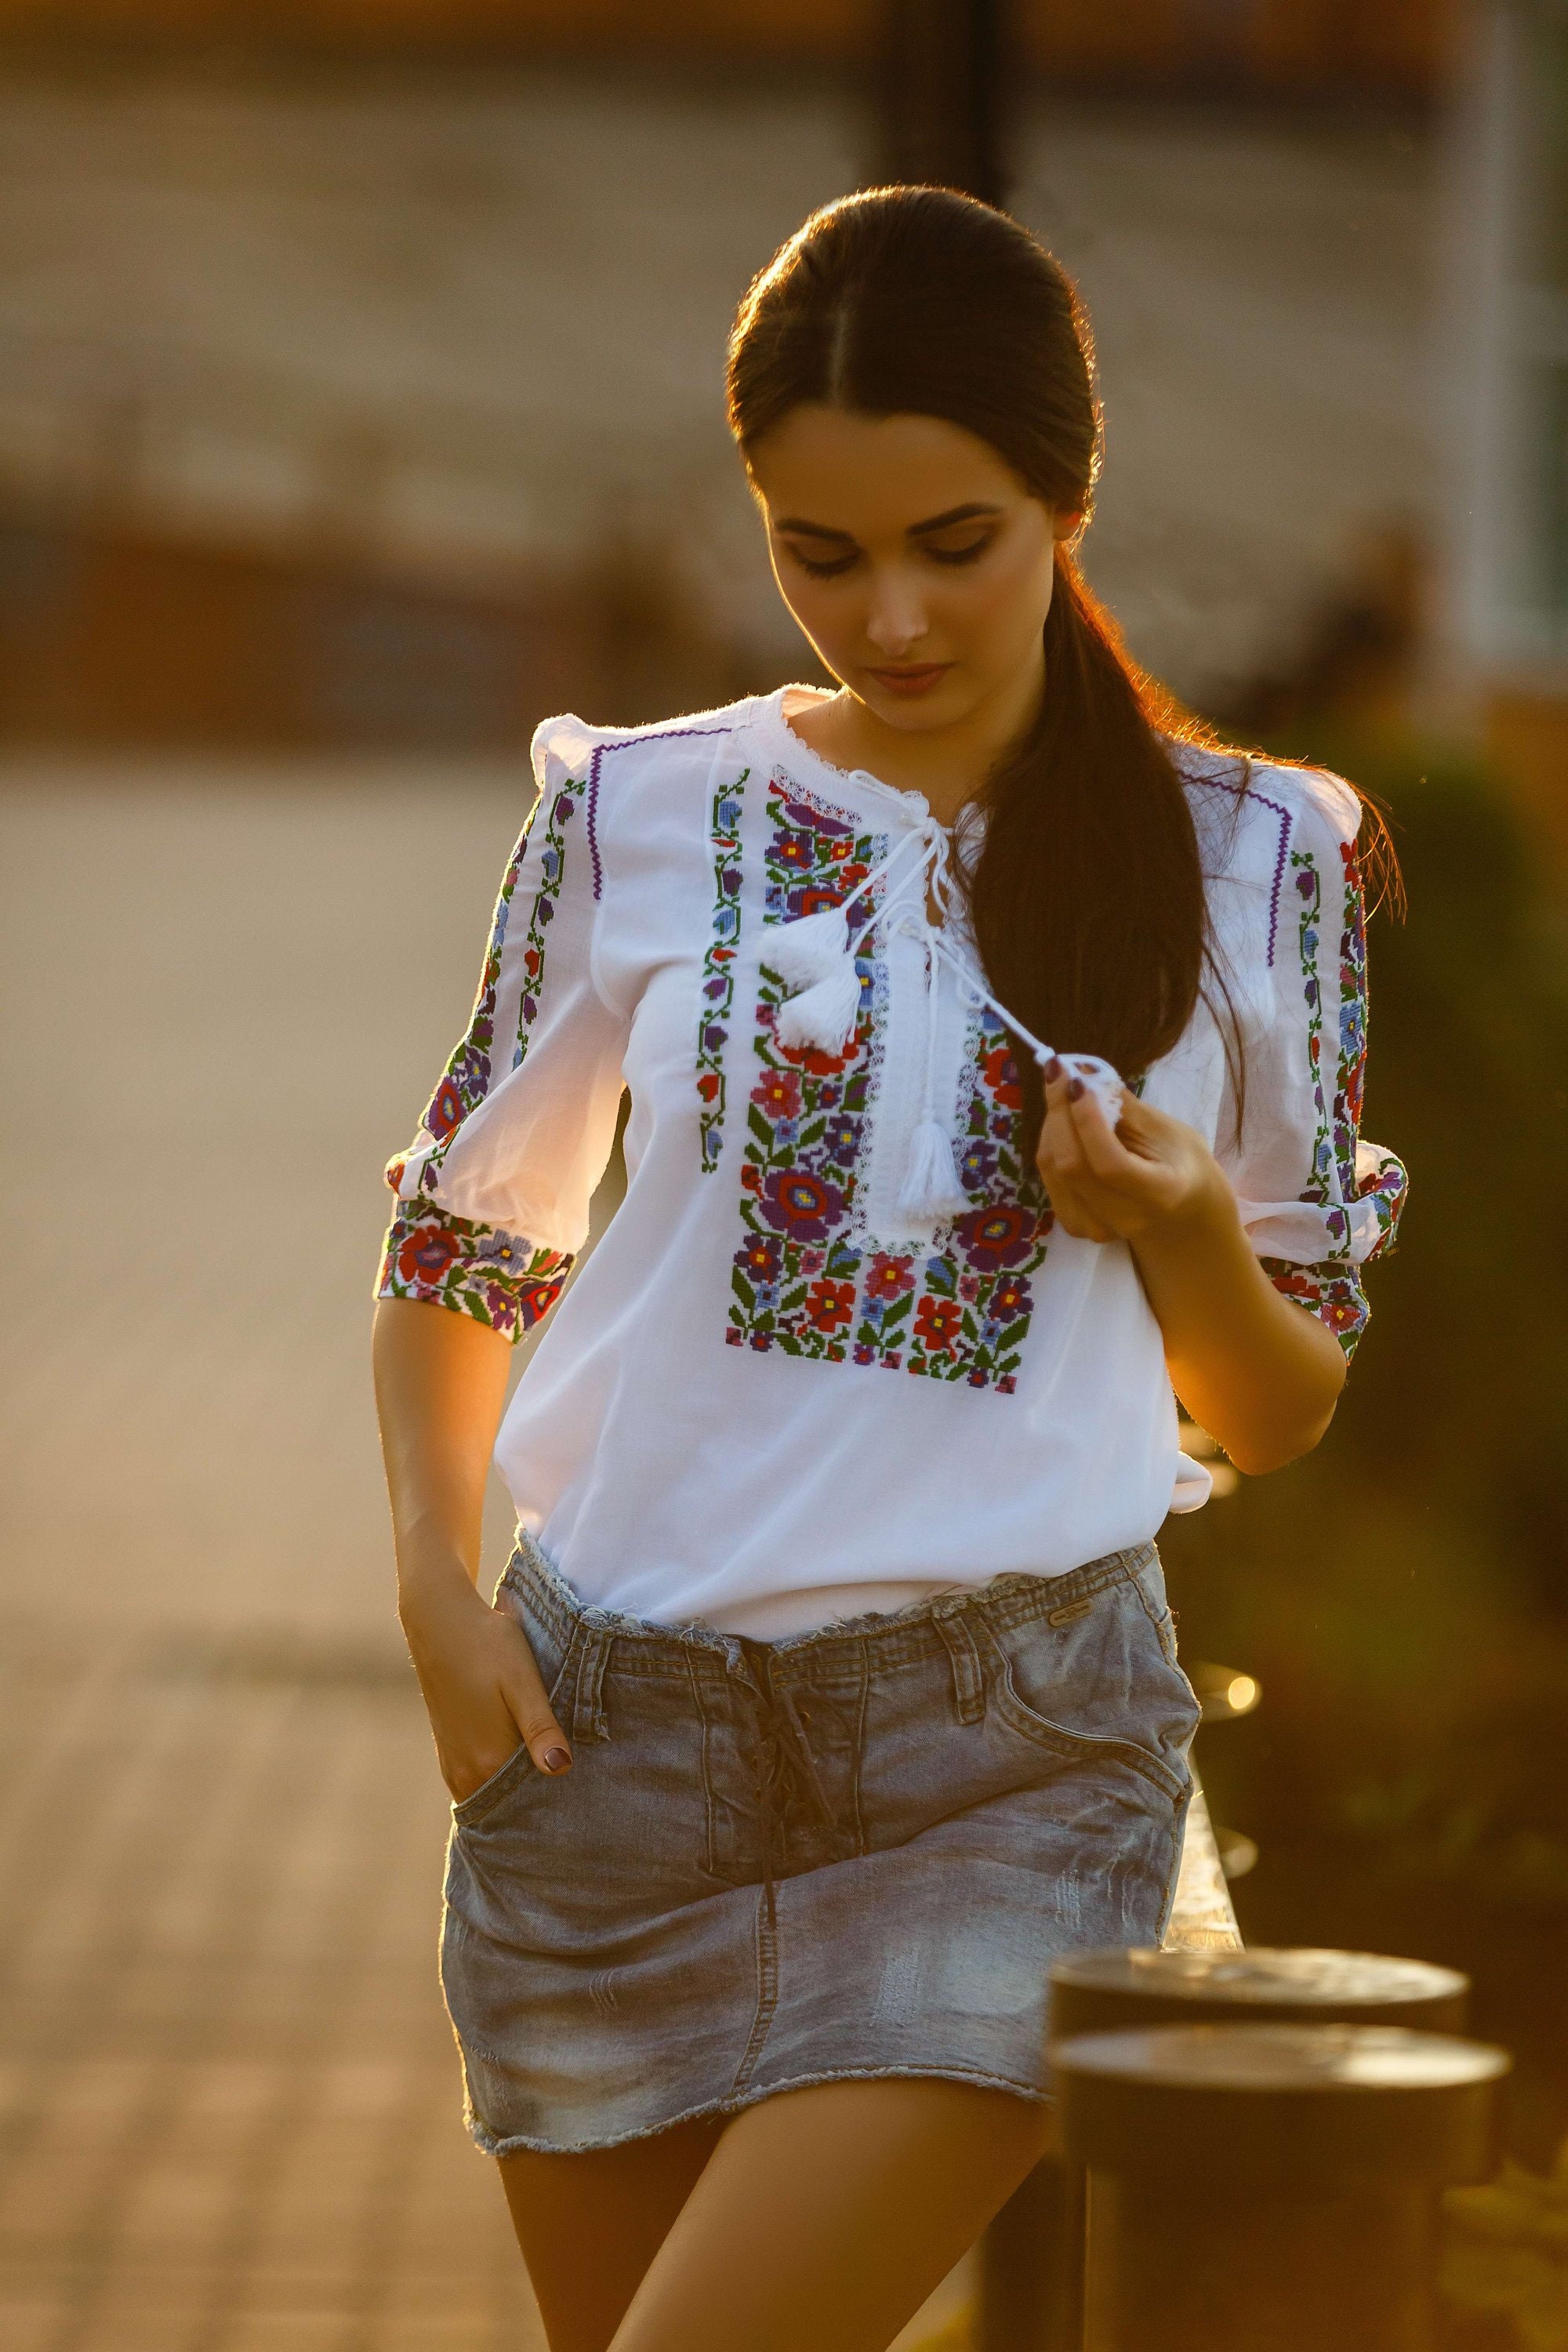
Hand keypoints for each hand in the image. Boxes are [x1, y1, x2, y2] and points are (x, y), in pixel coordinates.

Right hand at [398, 1569, 570, 1802]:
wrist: (441, 1622)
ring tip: (551, 1766)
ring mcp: (454, 1765)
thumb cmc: (488, 1646)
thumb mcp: (523, 1682)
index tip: (583, 1790)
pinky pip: (479, 1780)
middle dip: (541, 1796)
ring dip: (521, 1786)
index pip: (532, 1801)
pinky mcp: (449, 1752)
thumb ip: (540, 1728)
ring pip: (496, 1792)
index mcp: (487, 1762)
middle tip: (574, 1779)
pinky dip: (501, 1776)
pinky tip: (522, 1757)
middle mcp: (466, 1774)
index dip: (559, 1796)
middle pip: (513, 1802)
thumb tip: (560, 1768)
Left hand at [1036, 1059, 1229, 1246]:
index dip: (1087, 1120)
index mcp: (1159, 1195)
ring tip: (1063, 1092)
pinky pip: (1049, 1176)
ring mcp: (1095, 1228)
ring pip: (1053, 1168)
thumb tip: (1084, 1072)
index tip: (1077, 1081)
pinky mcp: (1075, 1225)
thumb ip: (1124, 1106)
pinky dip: (1051, 1142)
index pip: (1109, 1164)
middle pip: (1072, 1165)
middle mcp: (1123, 1219)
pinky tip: (1063, 1122)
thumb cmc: (1181, 1162)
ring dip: (1052, 1123)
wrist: (1180, 1211)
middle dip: (1059, 1112)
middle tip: (1059, 1073)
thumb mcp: (1166, 1129)